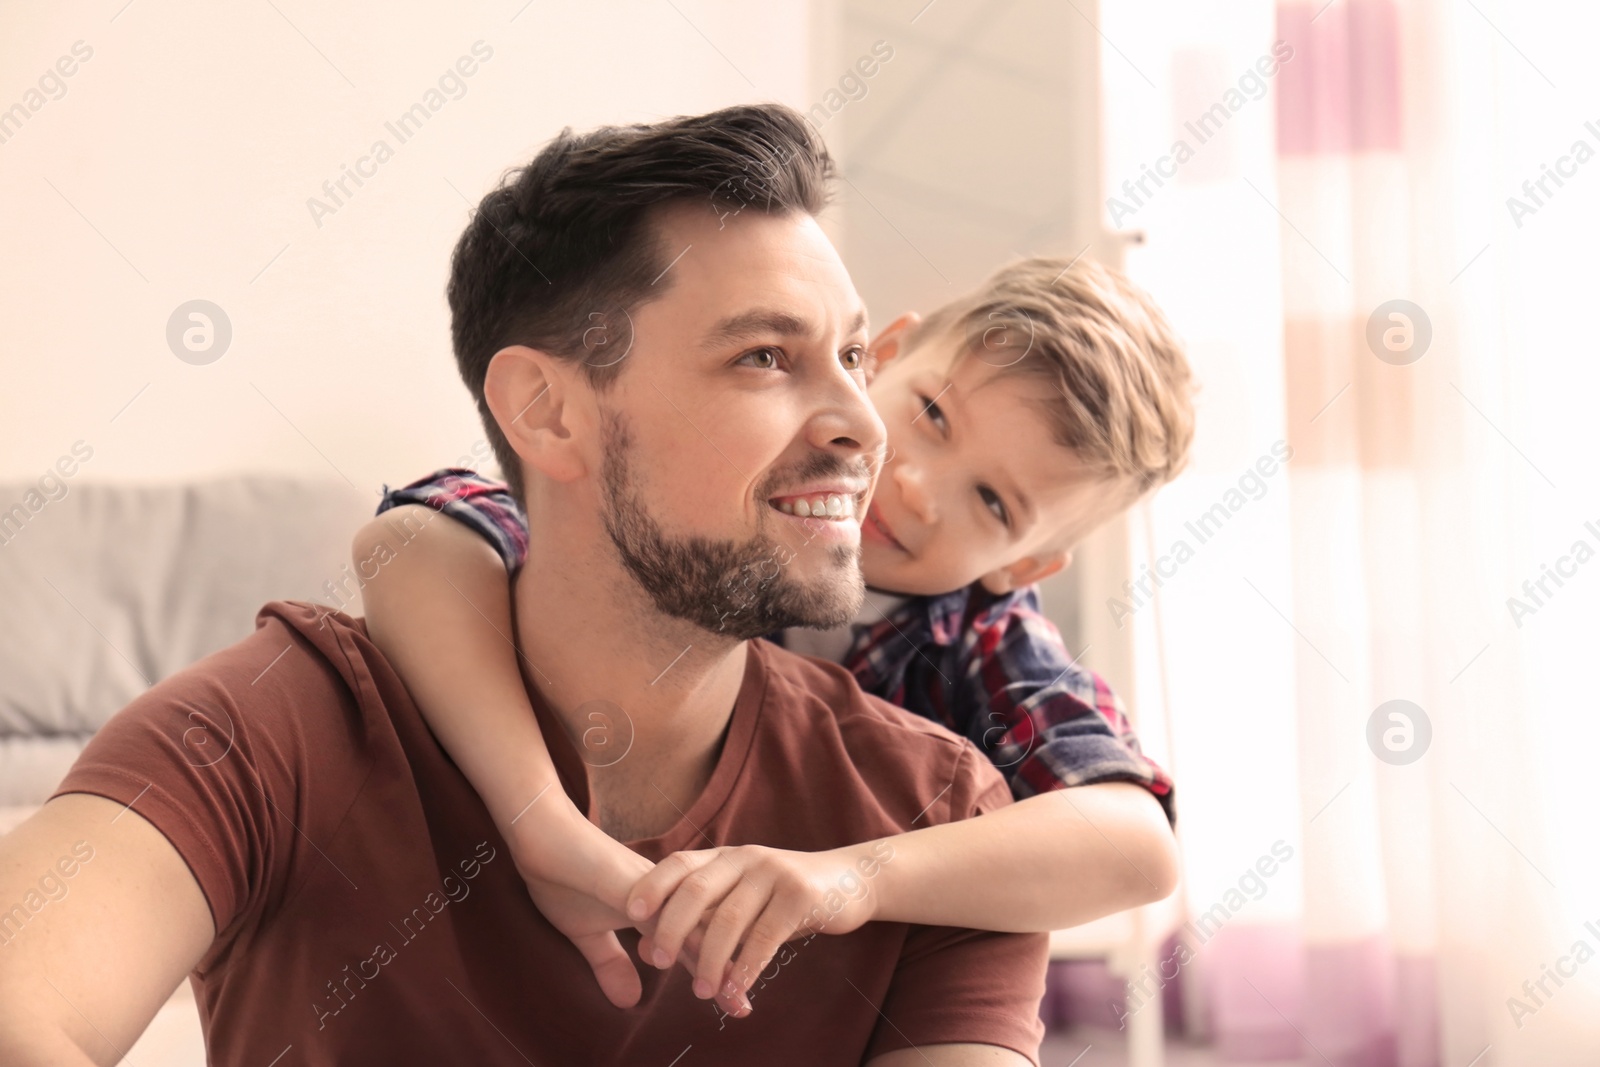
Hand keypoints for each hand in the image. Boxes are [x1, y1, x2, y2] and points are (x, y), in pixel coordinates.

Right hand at [503, 793, 746, 1014]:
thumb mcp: (587, 933)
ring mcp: (647, 885)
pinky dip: (669, 933)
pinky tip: (678, 958)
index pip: (695, 941)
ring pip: (688, 919)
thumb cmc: (564, 877)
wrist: (539, 833)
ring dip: (705, 956)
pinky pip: (655, 908)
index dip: (716, 972)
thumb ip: (611, 962)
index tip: (737, 1007)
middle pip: (704, 932)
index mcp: (659, 904)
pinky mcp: (624, 879)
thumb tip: (629, 1002)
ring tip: (723, 992)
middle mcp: (663, 892)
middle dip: (724, 970)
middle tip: (742, 1010)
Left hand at [624, 844, 883, 1005]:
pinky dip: (746, 967)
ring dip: (710, 959)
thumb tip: (645, 951)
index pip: (680, 863)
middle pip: (697, 890)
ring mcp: (774, 874)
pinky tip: (736, 990)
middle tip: (660, 963)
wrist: (850, 882)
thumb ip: (699, 920)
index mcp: (727, 857)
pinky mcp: (800, 896)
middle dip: (672, 928)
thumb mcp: (741, 901)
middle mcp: (746, 858)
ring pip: (729, 919)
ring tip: (701, 992)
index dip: (653, 886)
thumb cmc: (784, 898)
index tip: (630, 915)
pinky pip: (765, 937)